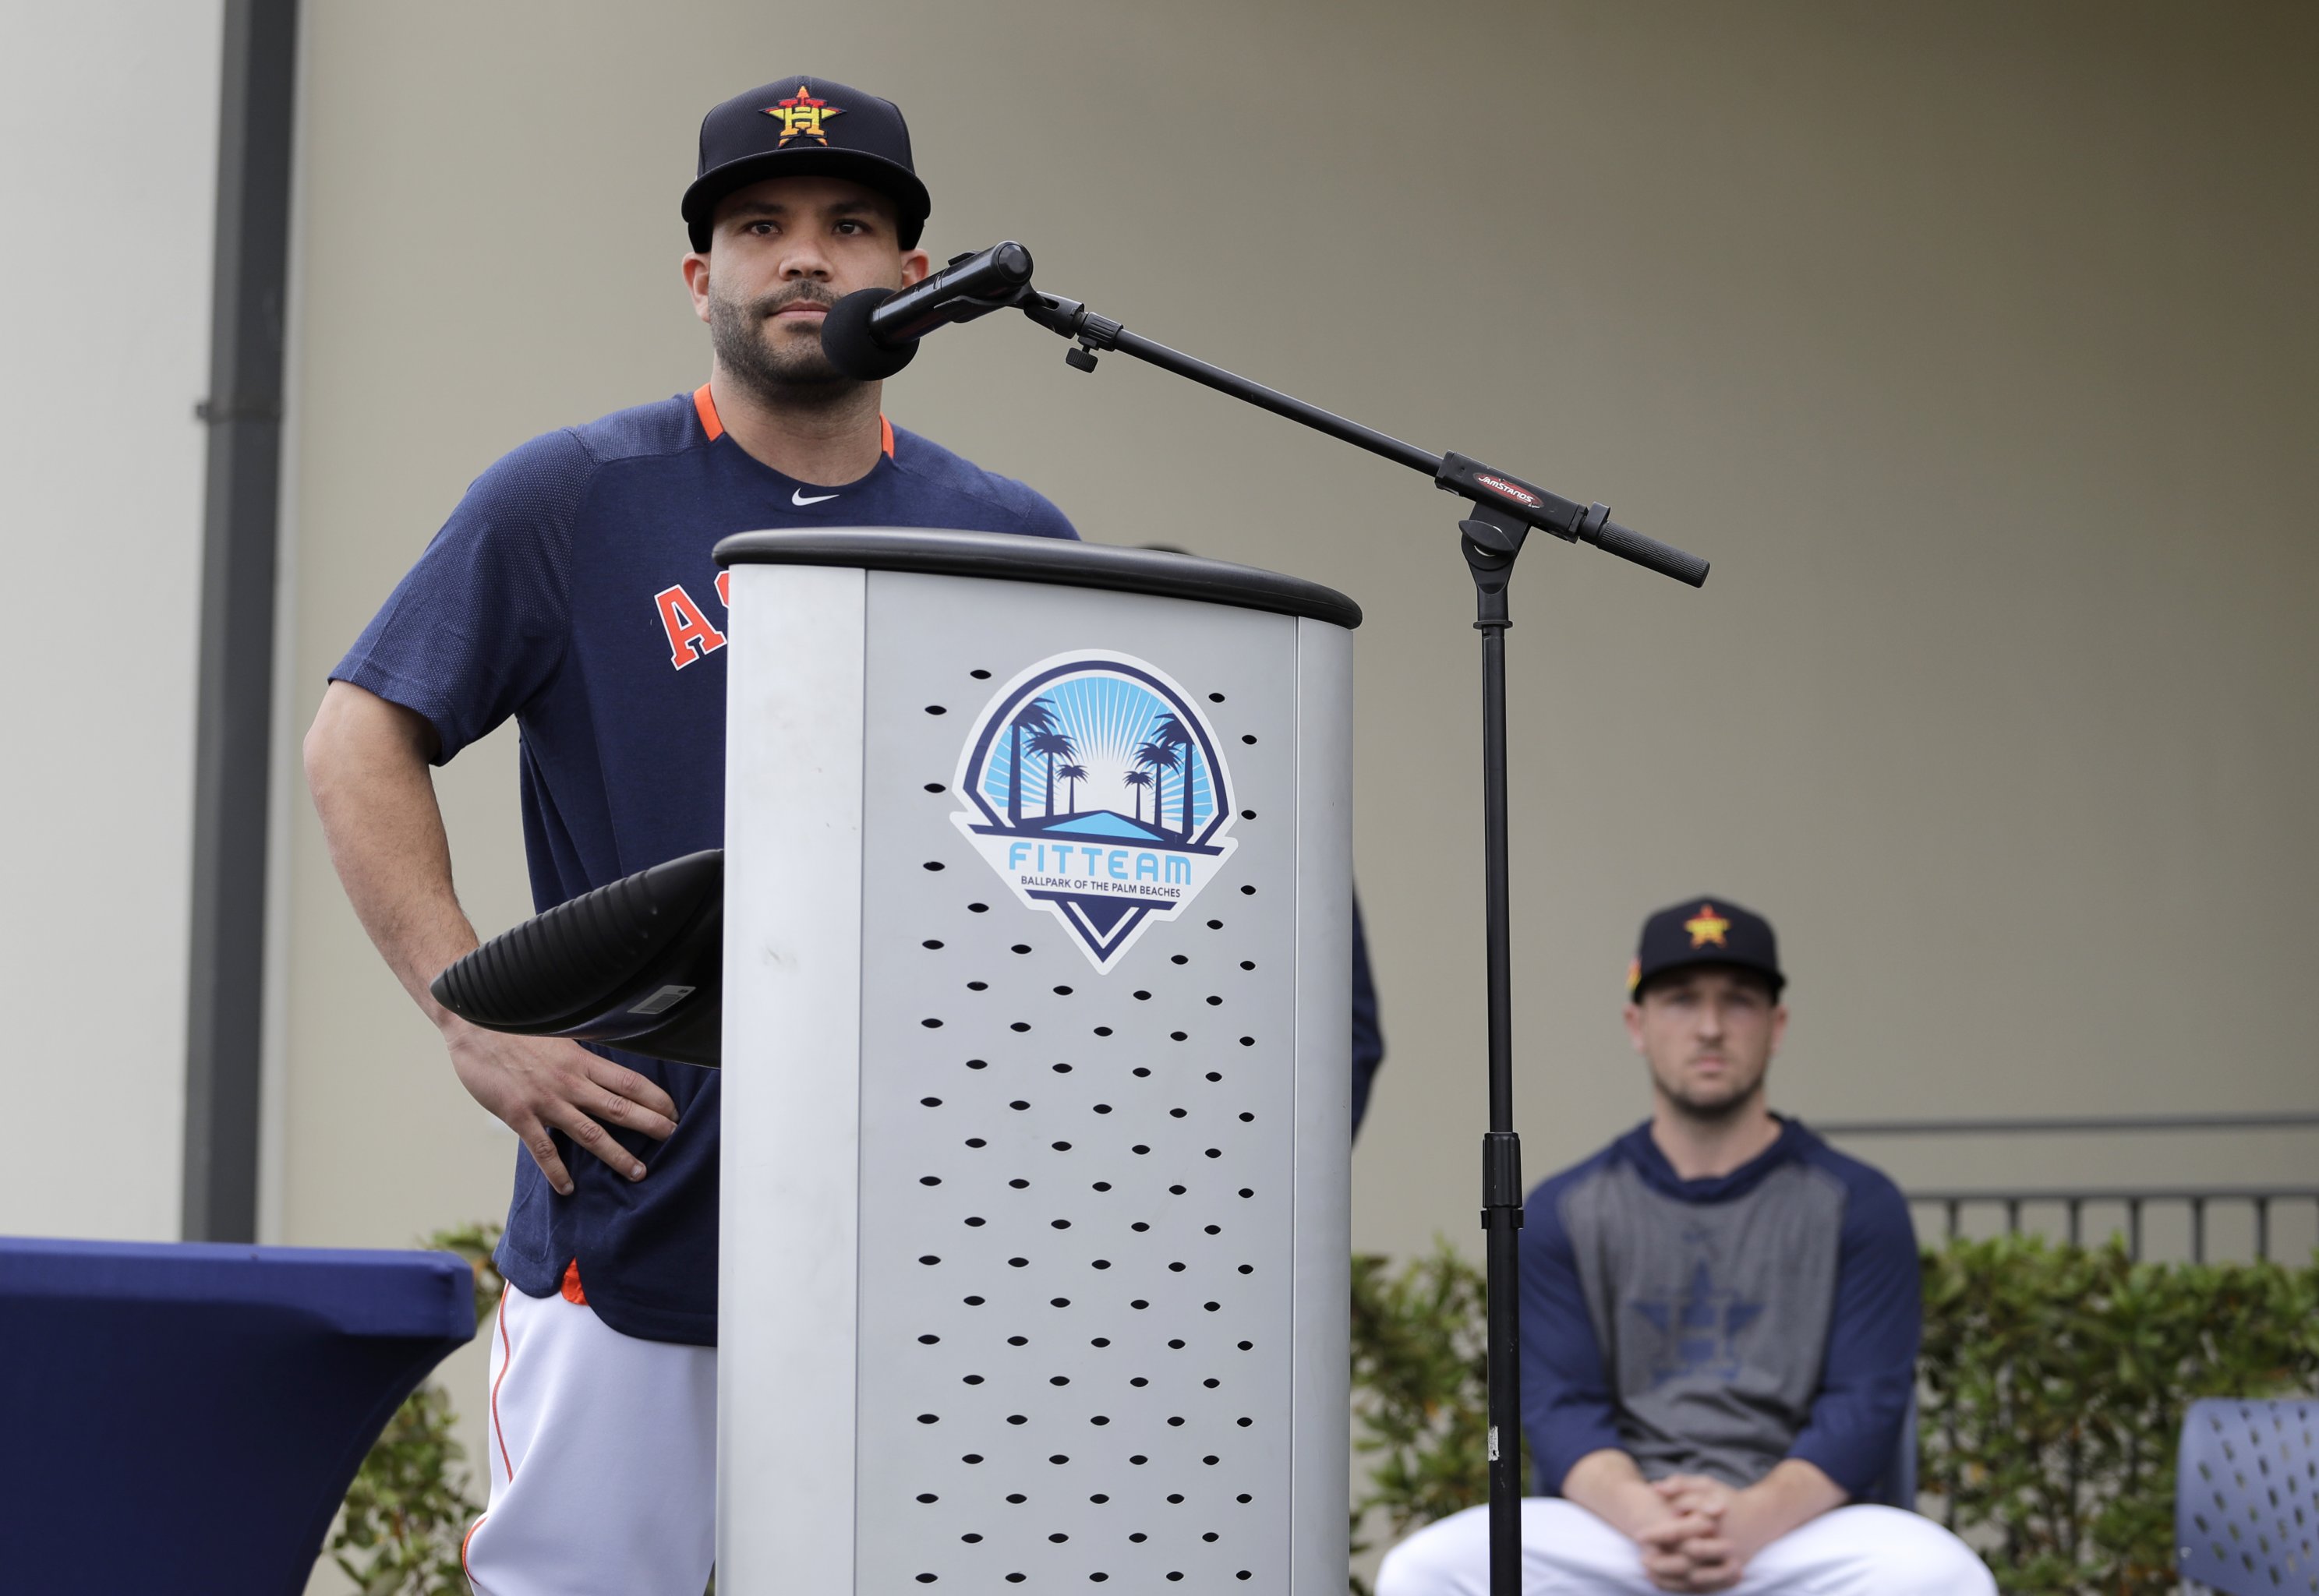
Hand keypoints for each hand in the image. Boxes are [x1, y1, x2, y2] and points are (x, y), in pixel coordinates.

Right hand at [443, 1020, 679, 1195]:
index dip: (655, 1097)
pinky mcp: (519, 1115)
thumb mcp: (556, 1036)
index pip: (628, 1081)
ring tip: (637, 1171)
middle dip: (650, 1124)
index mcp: (580, 1060)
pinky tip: (568, 1187)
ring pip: (590, 1133)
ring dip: (616, 1154)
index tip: (673, 1110)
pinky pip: (543, 1148)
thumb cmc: (514, 1029)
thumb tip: (600, 1067)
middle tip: (673, 1138)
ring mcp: (545, 1100)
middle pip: (619, 1107)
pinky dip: (557, 1171)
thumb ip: (579, 1056)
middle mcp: (569, 1081)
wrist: (474, 1025)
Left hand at [1639, 1474, 1771, 1591]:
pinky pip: (1706, 1587)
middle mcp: (1722, 1546)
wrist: (1762, 1518)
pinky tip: (1668, 1582)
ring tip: (1649, 1574)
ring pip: (1695, 1579)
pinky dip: (1686, 1587)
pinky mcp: (1731, 1574)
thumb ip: (1681, 1484)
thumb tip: (1655, 1488)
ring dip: (1671, 1579)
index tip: (1639, 1535)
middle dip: (1662, 1562)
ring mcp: (1728, 1563)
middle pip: (1685, 1560)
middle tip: (1642, 1560)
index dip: (1657, 1534)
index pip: (1679, 1531)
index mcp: (1713, 1522)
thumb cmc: (1729, 1498)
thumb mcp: (1706, 1484)